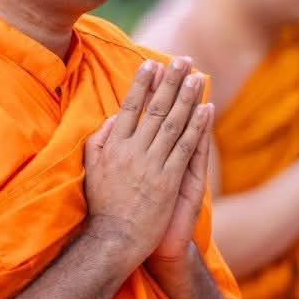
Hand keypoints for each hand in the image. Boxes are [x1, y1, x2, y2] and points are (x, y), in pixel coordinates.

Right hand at [84, 57, 212, 266]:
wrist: (114, 239)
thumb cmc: (102, 204)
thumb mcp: (91, 168)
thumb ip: (99, 140)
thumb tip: (112, 117)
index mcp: (113, 146)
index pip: (129, 107)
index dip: (142, 84)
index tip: (151, 63)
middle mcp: (132, 151)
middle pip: (155, 109)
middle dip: (170, 81)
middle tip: (182, 59)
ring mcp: (152, 165)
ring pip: (173, 123)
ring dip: (187, 97)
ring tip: (197, 76)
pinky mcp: (169, 181)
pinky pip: (186, 147)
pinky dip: (198, 126)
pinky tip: (206, 109)